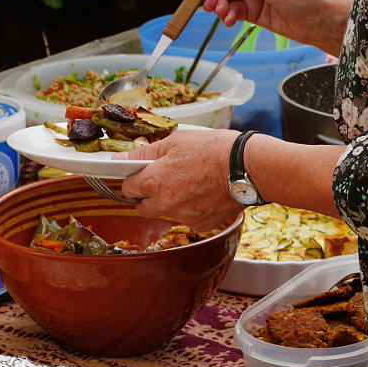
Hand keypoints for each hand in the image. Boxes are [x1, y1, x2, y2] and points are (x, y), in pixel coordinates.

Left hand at [114, 129, 242, 231]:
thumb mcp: (175, 141)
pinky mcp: (200, 225)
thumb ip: (145, 154)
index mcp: (153, 181)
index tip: (140, 175)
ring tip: (190, 182)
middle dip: (147, 196)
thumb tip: (121, 159)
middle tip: (163, 180)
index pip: (128, 188)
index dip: (133, 180)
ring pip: (166, 213)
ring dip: (170, 202)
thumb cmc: (213, 149)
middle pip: (143, 207)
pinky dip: (191, 209)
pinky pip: (187, 219)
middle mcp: (164, 204)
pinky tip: (204, 193)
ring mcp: (182, 217)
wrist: (246, 167)